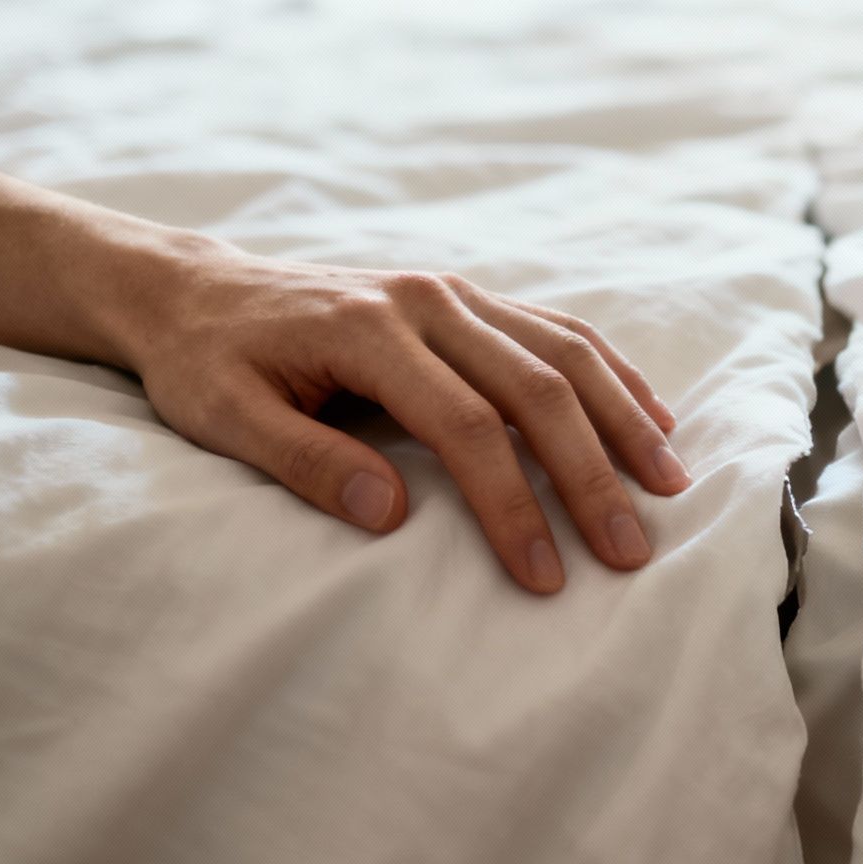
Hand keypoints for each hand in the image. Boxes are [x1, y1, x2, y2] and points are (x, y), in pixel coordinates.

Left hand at [110, 247, 687, 593]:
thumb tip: (391, 517)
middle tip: (631, 549)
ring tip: (669, 484)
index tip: (545, 575)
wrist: (193, 288)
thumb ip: (304, 463)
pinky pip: (557, 329)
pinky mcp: (466, 297)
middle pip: (538, 388)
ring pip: (565, 350)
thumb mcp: (223, 418)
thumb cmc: (205, 362)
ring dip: (625, 418)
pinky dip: (612, 373)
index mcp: (368, 330)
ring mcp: (453, 292)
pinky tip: (651, 416)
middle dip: (592, 474)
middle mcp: (426, 300)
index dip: (514, 504)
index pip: (466, 426)